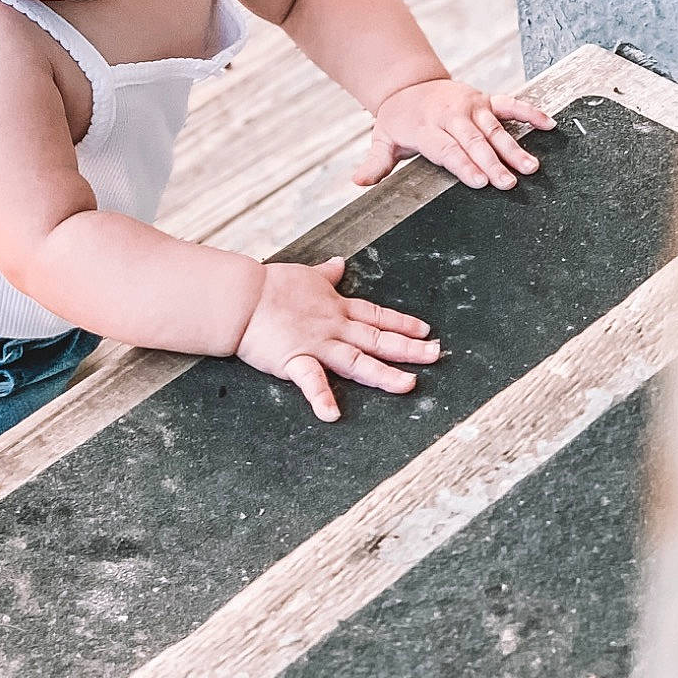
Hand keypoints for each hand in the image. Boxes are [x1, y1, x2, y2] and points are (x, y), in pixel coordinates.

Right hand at [236, 257, 438, 420]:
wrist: (242, 297)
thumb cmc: (270, 286)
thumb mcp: (305, 275)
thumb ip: (325, 274)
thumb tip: (339, 263)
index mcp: (337, 308)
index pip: (377, 315)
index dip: (403, 323)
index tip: (424, 330)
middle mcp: (334, 327)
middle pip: (378, 339)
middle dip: (409, 348)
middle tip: (436, 354)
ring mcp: (317, 344)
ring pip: (357, 361)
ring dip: (384, 374)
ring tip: (408, 385)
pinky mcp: (295, 360)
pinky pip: (311, 381)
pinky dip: (321, 398)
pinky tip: (332, 415)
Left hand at [352, 80, 554, 191]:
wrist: (407, 83)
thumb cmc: (397, 119)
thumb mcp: (382, 139)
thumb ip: (376, 163)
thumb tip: (359, 182)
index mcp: (425, 128)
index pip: (447, 149)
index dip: (463, 165)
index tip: (480, 181)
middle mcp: (450, 115)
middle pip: (473, 141)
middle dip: (492, 162)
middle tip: (510, 182)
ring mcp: (470, 105)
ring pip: (494, 128)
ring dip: (514, 147)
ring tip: (531, 166)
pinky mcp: (485, 98)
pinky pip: (510, 104)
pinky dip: (529, 112)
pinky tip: (548, 124)